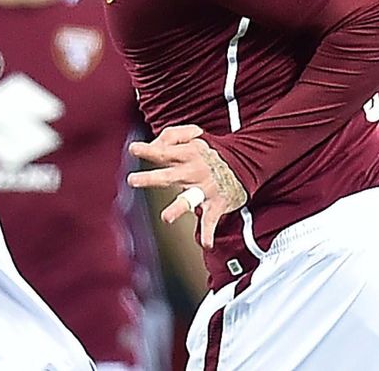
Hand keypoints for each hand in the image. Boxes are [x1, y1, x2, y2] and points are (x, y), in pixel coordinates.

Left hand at [127, 125, 248, 248]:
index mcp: (187, 154)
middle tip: (133, 181)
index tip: (133, 149)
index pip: (164, 151)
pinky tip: (206, 243)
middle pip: (169, 176)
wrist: (245, 162)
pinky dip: (209, 232)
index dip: (148, 150)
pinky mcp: (216, 204)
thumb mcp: (193, 135)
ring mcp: (205, 189)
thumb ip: (172, 136)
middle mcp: (194, 172)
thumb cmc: (210, 151)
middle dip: (151, 179)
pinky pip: (211, 220)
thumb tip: (153, 144)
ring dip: (177, 208)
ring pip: (190, 199)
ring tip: (167, 218)